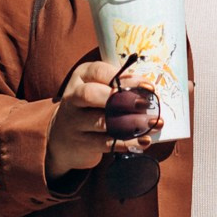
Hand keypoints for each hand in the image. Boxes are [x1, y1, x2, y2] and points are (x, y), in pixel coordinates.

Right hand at [45, 60, 156, 177]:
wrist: (62, 137)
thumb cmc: (90, 107)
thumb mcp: (97, 88)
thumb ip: (119, 86)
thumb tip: (148, 90)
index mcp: (81, 77)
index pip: (99, 72)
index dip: (125, 78)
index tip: (148, 87)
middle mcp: (73, 97)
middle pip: (91, 95)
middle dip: (122, 99)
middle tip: (146, 105)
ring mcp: (74, 122)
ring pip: (101, 122)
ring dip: (131, 123)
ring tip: (153, 124)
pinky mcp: (80, 143)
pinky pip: (105, 143)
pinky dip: (126, 143)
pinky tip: (144, 141)